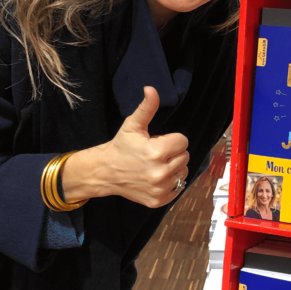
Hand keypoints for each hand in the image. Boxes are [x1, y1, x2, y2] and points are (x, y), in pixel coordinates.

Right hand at [61, 87, 188, 208]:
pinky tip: (155, 178)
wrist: (105, 172)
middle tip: (155, 154)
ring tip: (155, 165)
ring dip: (173, 168)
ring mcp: (159, 189)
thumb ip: (147, 107)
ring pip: (184, 173)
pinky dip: (170, 184)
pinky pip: (178, 189)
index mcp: (156, 152)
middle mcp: (160, 172)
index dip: (171, 140)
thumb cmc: (121, 146)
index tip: (157, 142)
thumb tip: (151, 89)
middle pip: (185, 157)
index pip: (183, 141)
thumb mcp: (132, 125)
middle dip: (173, 153)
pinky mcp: (158, 200)